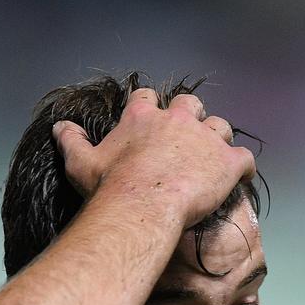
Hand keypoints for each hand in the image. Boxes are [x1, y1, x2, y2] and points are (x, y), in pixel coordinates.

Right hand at [52, 88, 255, 229]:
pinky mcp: (228, 162)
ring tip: (214, 157)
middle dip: (191, 118)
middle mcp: (177, 119)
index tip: (152, 119)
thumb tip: (59, 127)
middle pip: (191, 105)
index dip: (151, 106)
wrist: (142, 207)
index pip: (148, 97)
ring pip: (222, 127)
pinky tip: (241, 177)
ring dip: (218, 139)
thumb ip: (71, 141)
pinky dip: (243, 167)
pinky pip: (245, 158)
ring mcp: (206, 139)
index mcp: (143, 116)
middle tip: (187, 139)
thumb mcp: (80, 163)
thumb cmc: (110, 187)